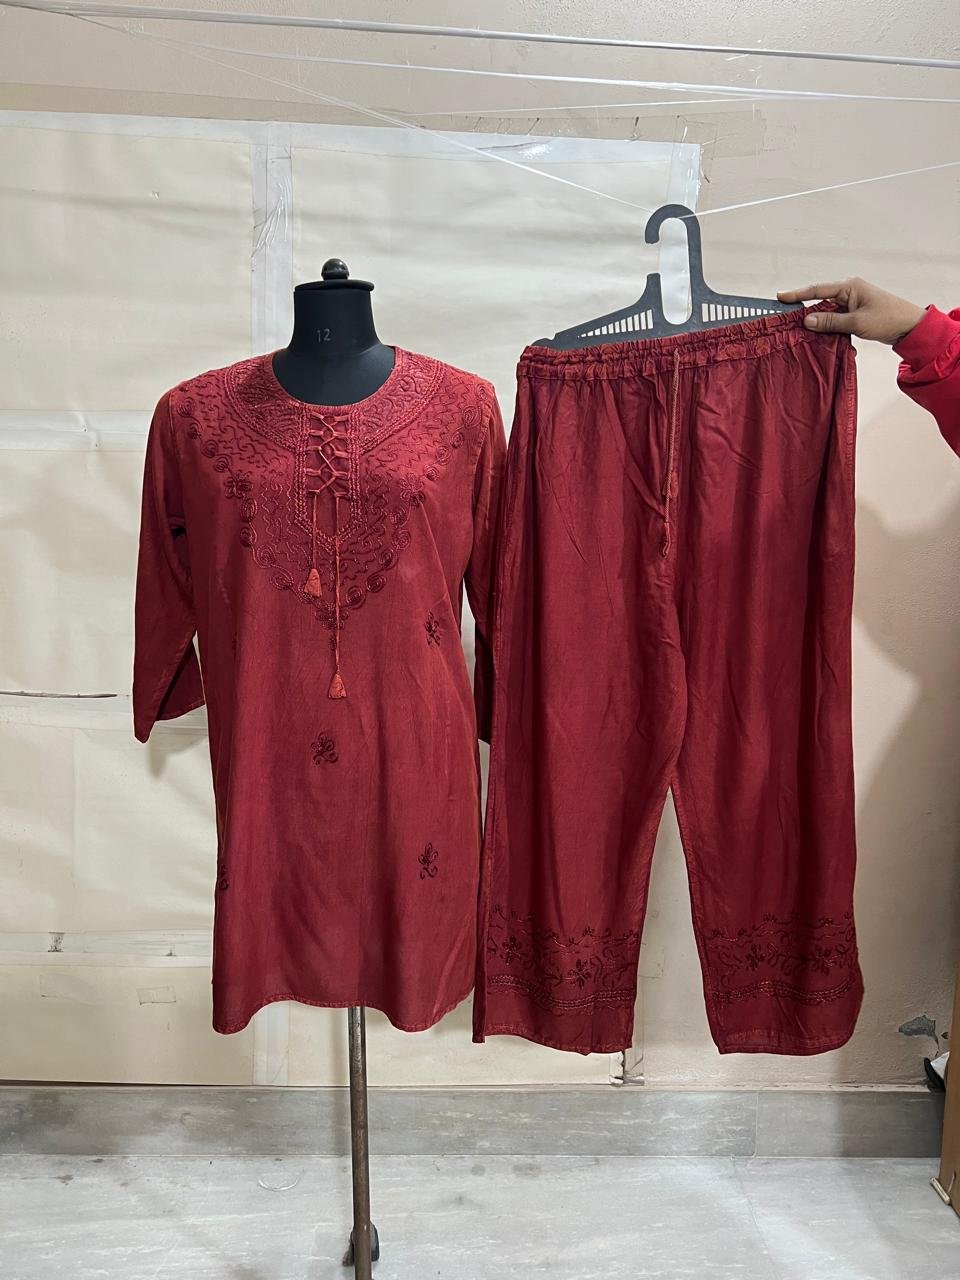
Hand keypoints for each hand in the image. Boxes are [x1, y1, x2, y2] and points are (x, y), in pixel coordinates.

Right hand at [777, 279, 925, 343]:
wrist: (910, 327)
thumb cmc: (889, 319)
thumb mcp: (857, 322)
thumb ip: (831, 322)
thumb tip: (807, 321)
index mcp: (849, 287)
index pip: (818, 290)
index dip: (798, 294)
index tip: (781, 297)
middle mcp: (849, 291)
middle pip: (820, 300)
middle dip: (805, 310)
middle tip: (787, 319)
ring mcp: (852, 302)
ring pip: (827, 312)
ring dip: (817, 322)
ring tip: (801, 330)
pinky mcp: (855, 313)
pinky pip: (835, 319)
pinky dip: (828, 327)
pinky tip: (821, 336)